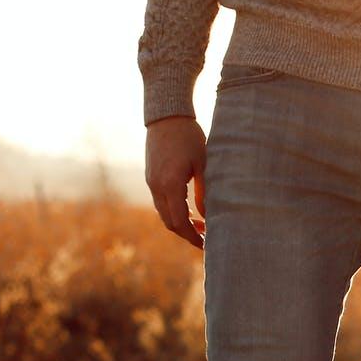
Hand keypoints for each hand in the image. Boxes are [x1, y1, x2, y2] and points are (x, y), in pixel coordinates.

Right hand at [146, 116, 207, 250]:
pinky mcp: (151, 177)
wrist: (166, 116)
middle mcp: (156, 186)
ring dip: (181, 223)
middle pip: (170, 222)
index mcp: (169, 185)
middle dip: (187, 234)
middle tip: (207, 238)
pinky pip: (161, 202)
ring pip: (164, 214)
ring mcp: (151, 182)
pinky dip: (175, 212)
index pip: (180, 222)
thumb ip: (205, 193)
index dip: (193, 237)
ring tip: (201, 225)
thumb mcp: (204, 165)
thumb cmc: (189, 137)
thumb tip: (208, 217)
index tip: (207, 245)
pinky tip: (190, 211)